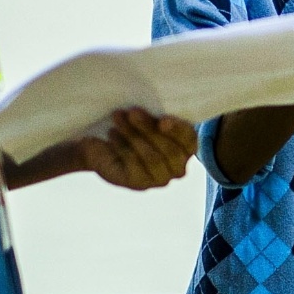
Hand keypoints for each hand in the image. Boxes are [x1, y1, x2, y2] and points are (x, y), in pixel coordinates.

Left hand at [76, 108, 197, 190]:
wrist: (104, 148)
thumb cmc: (132, 127)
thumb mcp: (147, 118)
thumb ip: (157, 115)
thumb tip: (155, 109)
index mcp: (186, 148)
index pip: (189, 140)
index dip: (178, 131)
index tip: (162, 120)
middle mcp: (178, 168)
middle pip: (171, 150)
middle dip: (150, 129)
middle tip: (132, 112)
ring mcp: (160, 179)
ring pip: (152, 158)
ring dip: (134, 135)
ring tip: (118, 117)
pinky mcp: (140, 184)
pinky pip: (134, 164)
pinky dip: (122, 146)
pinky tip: (112, 133)